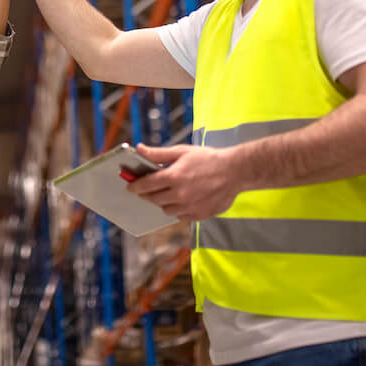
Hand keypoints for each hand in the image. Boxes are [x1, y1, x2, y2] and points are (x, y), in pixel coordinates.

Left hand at [127, 143, 249, 221]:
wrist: (235, 172)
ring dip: (163, 202)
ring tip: (168, 192)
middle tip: (146, 189)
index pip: (146, 185)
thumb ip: (158, 154)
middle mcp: (179, 195)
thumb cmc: (208, 159)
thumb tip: (139, 149)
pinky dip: (178, 209)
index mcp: (173, 177)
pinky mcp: (199, 215)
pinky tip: (183, 199)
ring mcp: (189, 207)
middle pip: (153, 199)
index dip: (135, 185)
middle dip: (147, 194)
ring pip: (166, 209)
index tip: (130, 186)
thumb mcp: (181, 151)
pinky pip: (181, 216)